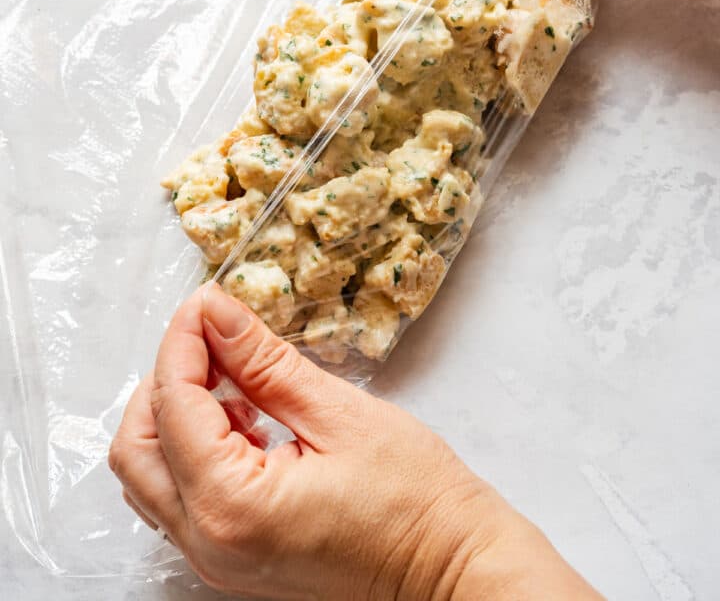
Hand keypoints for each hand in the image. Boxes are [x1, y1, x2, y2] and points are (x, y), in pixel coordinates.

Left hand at [109, 285, 601, 598]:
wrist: (451, 570)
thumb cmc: (414, 500)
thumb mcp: (338, 413)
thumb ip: (264, 361)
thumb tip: (216, 313)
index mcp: (232, 505)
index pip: (173, 405)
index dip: (183, 341)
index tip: (206, 302)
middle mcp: (209, 543)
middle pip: (137, 447)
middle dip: (166, 379)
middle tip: (212, 336)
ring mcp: (216, 559)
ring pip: (150, 473)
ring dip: (177, 414)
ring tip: (235, 378)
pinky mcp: (232, 558)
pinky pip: (181, 497)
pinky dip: (195, 448)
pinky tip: (247, 418)